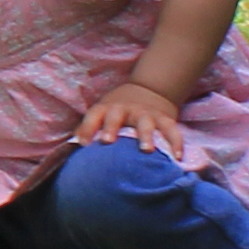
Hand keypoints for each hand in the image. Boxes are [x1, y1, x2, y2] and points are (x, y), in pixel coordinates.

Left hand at [75, 83, 189, 157]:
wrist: (148, 90)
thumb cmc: (117, 111)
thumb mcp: (102, 113)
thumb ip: (88, 129)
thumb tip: (71, 150)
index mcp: (107, 108)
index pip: (93, 115)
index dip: (87, 127)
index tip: (83, 143)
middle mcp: (125, 109)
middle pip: (117, 116)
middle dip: (112, 127)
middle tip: (108, 141)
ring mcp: (146, 113)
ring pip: (146, 123)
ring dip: (146, 135)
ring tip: (147, 150)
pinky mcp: (164, 118)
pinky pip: (171, 130)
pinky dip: (175, 142)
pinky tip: (176, 157)